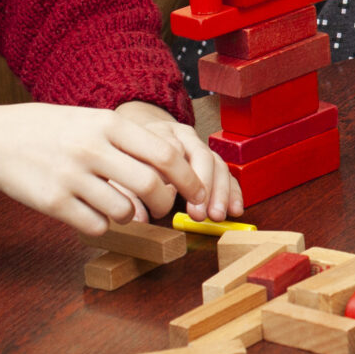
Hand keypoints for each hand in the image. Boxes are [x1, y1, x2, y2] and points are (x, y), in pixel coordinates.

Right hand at [0, 99, 237, 234]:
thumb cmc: (54, 131)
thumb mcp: (94, 121)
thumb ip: (130, 142)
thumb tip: (175, 168)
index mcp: (109, 124)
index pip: (166, 154)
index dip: (190, 179)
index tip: (200, 192)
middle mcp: (92, 149)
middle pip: (151, 186)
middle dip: (167, 204)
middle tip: (166, 209)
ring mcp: (71, 177)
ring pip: (125, 210)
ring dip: (132, 215)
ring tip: (121, 206)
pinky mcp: (53, 203)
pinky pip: (96, 225)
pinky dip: (103, 225)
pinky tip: (93, 212)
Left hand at [112, 102, 237, 222]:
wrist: (136, 135)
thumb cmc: (128, 158)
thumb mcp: (120, 172)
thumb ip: (127, 194)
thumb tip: (138, 220)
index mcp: (156, 134)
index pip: (170, 151)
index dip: (172, 179)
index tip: (168, 205)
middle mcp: (181, 135)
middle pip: (200, 155)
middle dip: (203, 186)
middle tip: (199, 213)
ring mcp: (198, 145)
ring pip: (217, 163)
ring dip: (220, 192)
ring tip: (216, 216)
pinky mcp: (210, 156)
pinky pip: (226, 171)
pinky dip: (233, 191)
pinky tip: (235, 209)